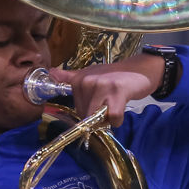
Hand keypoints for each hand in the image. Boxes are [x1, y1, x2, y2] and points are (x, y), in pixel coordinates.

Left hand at [49, 52, 165, 126]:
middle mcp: (88, 82)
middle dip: (97, 118)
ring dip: (108, 119)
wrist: (139, 69)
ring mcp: (102, 86)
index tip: (99, 104)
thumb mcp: (90, 74)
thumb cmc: (113, 75)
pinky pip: (113, 117)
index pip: (77, 108)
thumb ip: (70, 77)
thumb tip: (50, 72)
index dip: (88, 112)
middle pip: (86, 115)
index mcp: (79, 80)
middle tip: (109, 105)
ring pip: (97, 118)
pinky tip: (121, 108)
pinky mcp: (118, 93)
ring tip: (115, 105)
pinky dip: (118, 119)